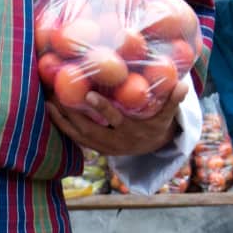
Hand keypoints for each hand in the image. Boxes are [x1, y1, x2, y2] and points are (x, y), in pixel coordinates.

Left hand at [47, 79, 187, 157]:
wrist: (149, 147)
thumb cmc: (156, 124)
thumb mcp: (166, 116)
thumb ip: (173, 101)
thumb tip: (184, 85)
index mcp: (130, 131)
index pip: (114, 119)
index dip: (102, 108)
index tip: (88, 94)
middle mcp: (113, 141)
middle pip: (88, 128)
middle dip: (72, 113)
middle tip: (57, 94)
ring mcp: (101, 146)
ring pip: (77, 134)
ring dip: (62, 119)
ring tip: (48, 100)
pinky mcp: (92, 147)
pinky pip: (74, 137)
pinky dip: (61, 125)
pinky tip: (50, 110)